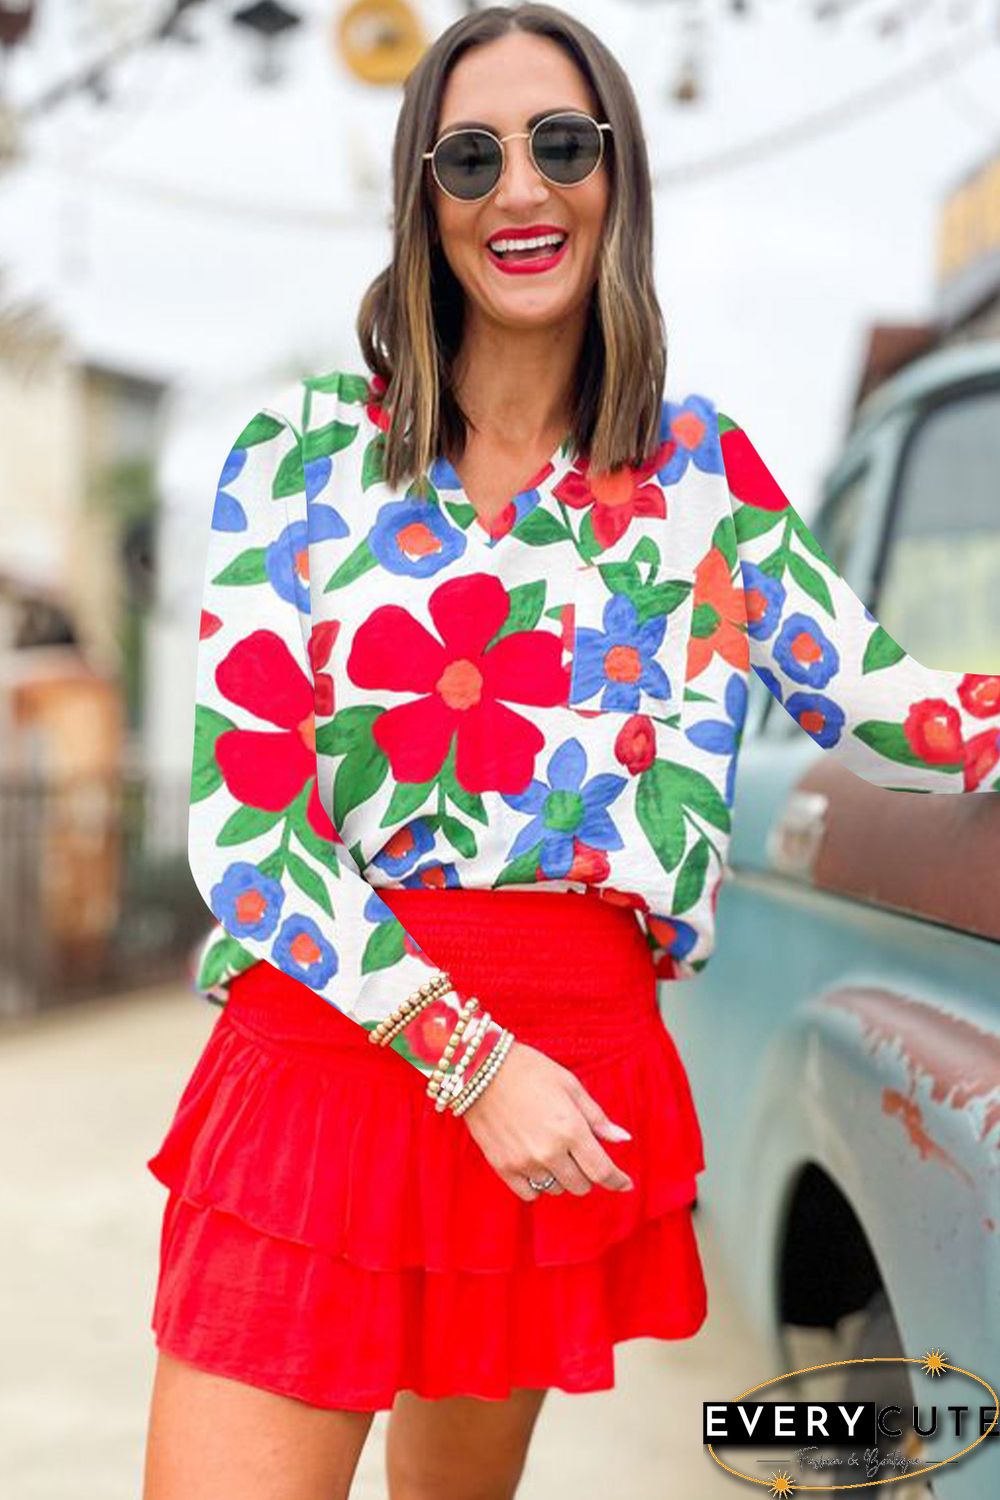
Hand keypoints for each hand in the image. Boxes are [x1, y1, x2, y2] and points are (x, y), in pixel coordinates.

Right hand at [458, 1038, 634, 1202]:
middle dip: (587, 1172)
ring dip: (562, 1176)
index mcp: (571, 1129)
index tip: (625, 1184)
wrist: (479, 1068)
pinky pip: (530, 1193)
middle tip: (579, 1152)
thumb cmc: (529, 1070)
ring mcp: (524, 1162)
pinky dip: (538, 1184)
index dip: (618, 1181)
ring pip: (557, 1189)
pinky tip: (536, 1164)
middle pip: (581, 1185)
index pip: (602, 1171)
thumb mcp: (570, 1086)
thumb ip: (597, 1117)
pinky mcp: (503, 1167)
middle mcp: (550, 1151)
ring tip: (553, 1151)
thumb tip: (623, 1139)